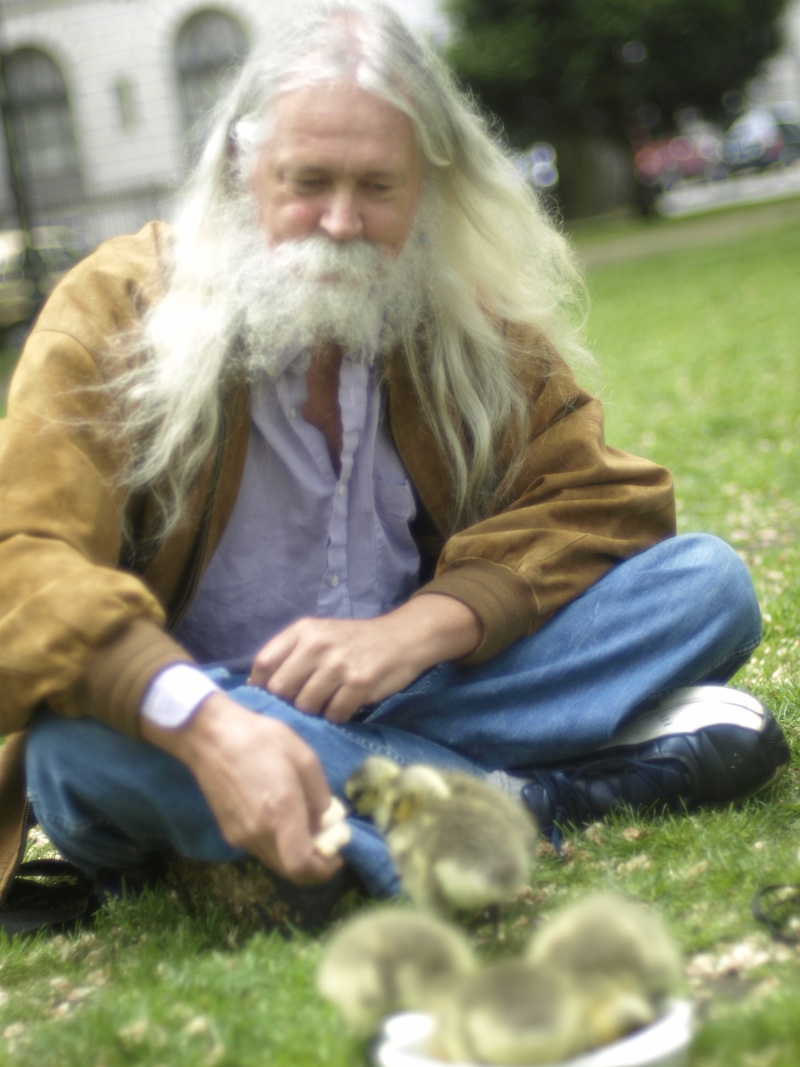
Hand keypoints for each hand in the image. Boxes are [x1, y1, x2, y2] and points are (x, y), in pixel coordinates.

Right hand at [141, 692, 341, 883]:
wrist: (210, 736)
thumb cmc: (261, 738)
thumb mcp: (304, 757)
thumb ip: (320, 794)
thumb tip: (326, 821)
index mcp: (280, 812)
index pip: (301, 866)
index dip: (324, 869)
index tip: (337, 855)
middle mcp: (258, 833)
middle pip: (290, 871)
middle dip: (313, 865)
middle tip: (326, 842)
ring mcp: (240, 836)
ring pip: (275, 862)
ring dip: (295, 856)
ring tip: (306, 828)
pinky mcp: (229, 832)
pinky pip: (261, 850)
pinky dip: (278, 846)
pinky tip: (282, 819)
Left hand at [247, 594, 481, 722]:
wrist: (402, 638)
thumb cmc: (355, 641)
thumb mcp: (320, 635)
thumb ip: (290, 655)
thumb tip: (256, 685)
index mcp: (303, 631)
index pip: (264, 664)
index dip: (262, 686)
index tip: (270, 697)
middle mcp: (317, 645)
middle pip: (281, 689)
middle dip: (289, 702)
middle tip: (304, 703)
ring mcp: (338, 665)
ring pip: (306, 705)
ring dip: (315, 711)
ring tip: (328, 701)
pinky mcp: (359, 683)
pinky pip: (334, 714)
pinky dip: (337, 716)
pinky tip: (345, 704)